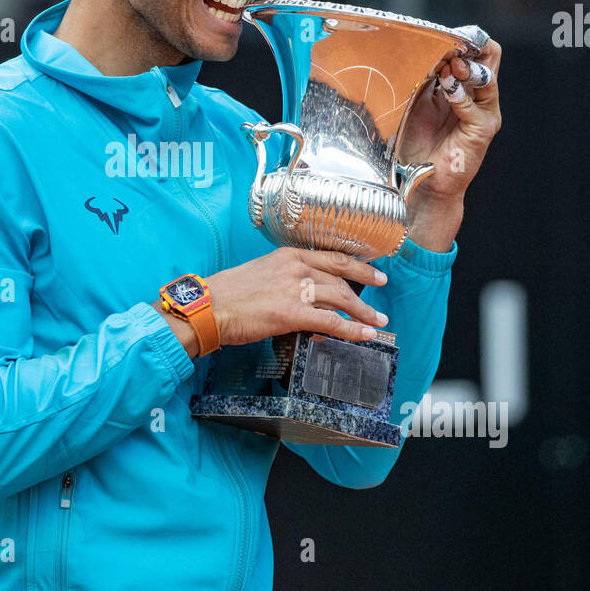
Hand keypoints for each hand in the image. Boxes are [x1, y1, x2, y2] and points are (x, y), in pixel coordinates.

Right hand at [155, 248, 390, 356]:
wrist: (209, 307)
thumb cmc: (228, 294)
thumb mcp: (260, 274)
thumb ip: (284, 280)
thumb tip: (301, 296)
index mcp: (288, 255)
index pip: (331, 257)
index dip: (356, 264)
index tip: (371, 270)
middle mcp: (296, 268)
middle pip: (342, 275)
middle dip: (365, 285)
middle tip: (381, 293)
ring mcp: (296, 290)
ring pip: (342, 298)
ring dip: (364, 312)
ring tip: (378, 321)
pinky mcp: (293, 314)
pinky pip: (332, 322)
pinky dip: (352, 329)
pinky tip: (364, 335)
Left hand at [397, 38, 501, 247]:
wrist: (421, 181)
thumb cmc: (415, 143)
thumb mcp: (415, 102)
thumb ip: (423, 79)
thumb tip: (415, 51)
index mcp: (464, 85)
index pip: (478, 49)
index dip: (463, 39)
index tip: (440, 36)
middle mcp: (478, 95)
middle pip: (490, 56)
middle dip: (467, 47)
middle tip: (446, 48)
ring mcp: (484, 112)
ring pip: (487, 77)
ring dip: (466, 68)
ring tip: (448, 67)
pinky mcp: (482, 131)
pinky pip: (476, 107)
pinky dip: (461, 96)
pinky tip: (447, 91)